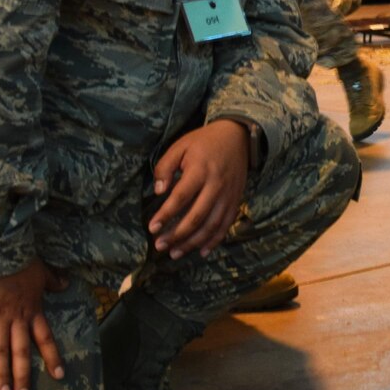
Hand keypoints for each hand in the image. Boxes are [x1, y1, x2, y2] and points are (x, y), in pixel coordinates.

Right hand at [0, 259, 68, 389]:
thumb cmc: (20, 259)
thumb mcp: (42, 270)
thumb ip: (53, 281)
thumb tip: (65, 284)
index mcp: (32, 311)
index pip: (45, 339)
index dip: (52, 357)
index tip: (59, 375)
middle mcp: (16, 319)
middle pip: (21, 352)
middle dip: (22, 376)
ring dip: (0, 373)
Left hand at [149, 120, 252, 258]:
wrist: (238, 137)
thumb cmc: (204, 142)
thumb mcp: (180, 146)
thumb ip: (165, 167)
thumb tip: (158, 191)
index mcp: (201, 170)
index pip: (181, 197)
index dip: (166, 214)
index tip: (152, 227)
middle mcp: (216, 185)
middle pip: (197, 216)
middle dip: (177, 234)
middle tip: (160, 246)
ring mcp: (228, 195)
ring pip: (212, 225)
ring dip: (193, 242)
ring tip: (175, 253)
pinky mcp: (236, 200)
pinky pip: (226, 225)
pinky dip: (215, 240)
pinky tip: (202, 251)